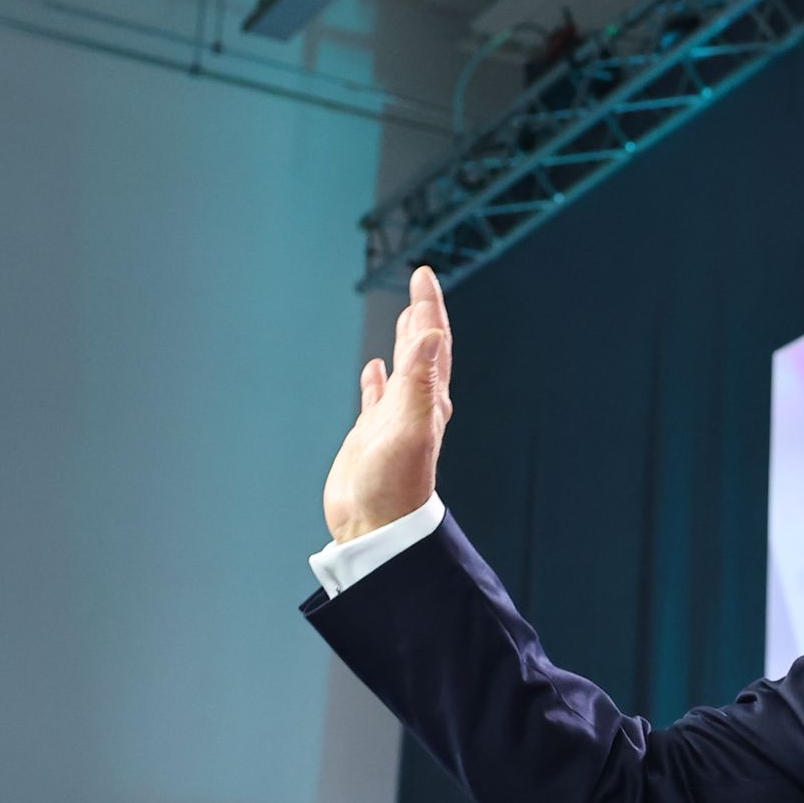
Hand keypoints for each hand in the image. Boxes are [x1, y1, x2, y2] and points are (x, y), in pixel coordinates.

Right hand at [323, 268, 453, 542]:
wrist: (376, 528)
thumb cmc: (395, 485)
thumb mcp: (408, 427)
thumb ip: (418, 379)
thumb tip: (430, 334)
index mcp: (429, 399)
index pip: (432, 341)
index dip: (428, 306)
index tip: (423, 274)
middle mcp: (415, 406)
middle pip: (422, 349)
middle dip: (421, 315)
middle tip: (420, 284)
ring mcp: (393, 421)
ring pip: (402, 371)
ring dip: (404, 343)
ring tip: (405, 318)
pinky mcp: (371, 437)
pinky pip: (376, 399)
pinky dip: (376, 380)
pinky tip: (374, 370)